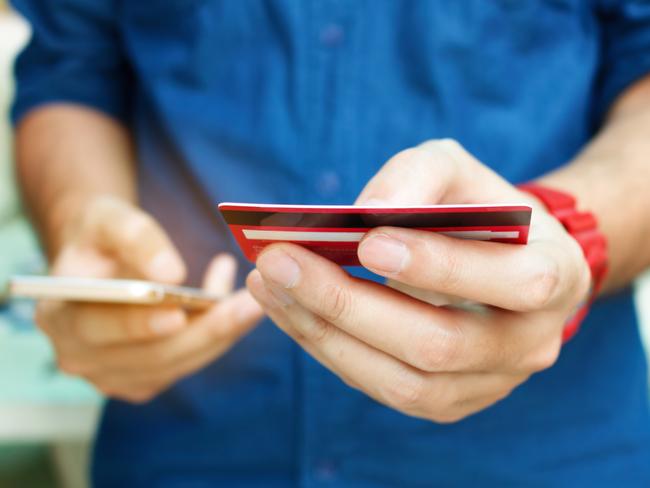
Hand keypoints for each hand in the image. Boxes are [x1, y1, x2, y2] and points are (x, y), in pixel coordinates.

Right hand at [36, 196, 262, 402]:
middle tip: (248, 306)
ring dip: (220, 334)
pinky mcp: (145, 378)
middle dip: (203, 331)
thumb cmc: (101, 235)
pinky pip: (187, 362)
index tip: (177, 314)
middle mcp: (81, 357)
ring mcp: (113, 375)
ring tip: (253, 301)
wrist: (103, 258)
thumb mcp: (108, 218)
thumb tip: (170, 274)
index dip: (136, 325)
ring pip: (176, 363)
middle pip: (148, 356)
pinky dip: (216, 337)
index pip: (94, 328)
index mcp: (58, 317)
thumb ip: (135, 238)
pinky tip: (238, 305)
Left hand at [247, 139, 590, 421]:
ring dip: (325, 332)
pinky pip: (383, 388)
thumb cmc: (477, 208)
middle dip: (350, 303)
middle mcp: (531, 343)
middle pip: (439, 344)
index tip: (367, 239)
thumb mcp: (457, 171)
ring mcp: (489, 383)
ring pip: (403, 382)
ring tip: (270, 284)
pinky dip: (329, 349)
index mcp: (555, 275)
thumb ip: (419, 178)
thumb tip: (367, 213)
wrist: (499, 263)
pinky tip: (289, 310)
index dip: (439, 266)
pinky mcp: (448, 401)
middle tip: (281, 261)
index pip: (513, 282)